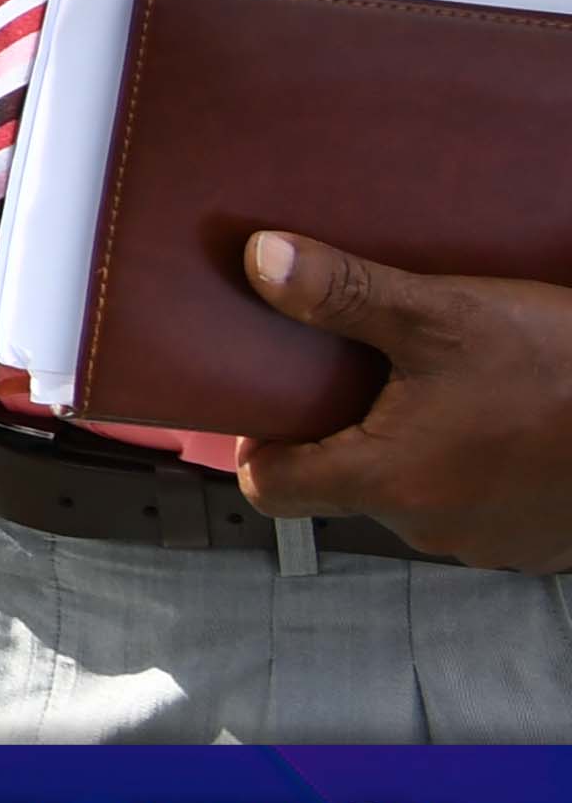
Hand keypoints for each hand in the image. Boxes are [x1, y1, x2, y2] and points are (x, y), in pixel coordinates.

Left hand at [236, 233, 571, 570]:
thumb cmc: (568, 374)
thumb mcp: (446, 317)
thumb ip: (345, 292)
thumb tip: (262, 259)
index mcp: (388, 481)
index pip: (270, 488)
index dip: (261, 441)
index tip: (276, 398)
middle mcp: (427, 528)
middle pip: (342, 484)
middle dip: (347, 430)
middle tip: (367, 370)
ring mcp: (484, 543)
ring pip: (412, 494)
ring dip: (415, 447)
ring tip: (442, 388)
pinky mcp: (532, 543)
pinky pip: (474, 507)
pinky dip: (473, 469)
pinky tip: (498, 421)